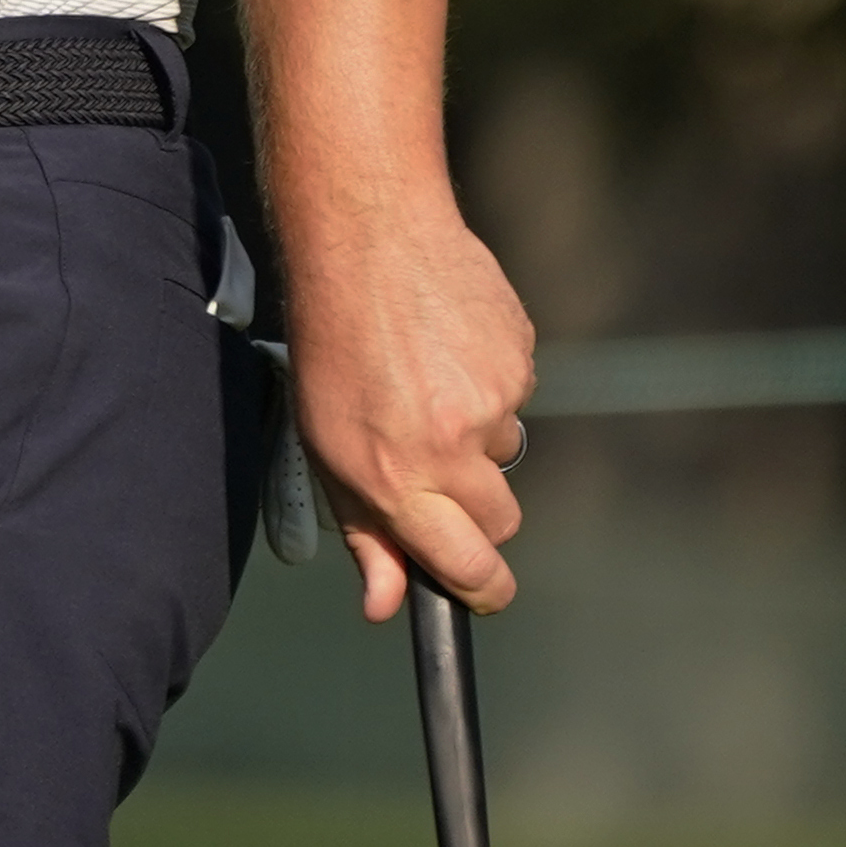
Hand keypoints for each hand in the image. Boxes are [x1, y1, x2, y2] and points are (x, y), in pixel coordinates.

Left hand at [285, 194, 534, 619]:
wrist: (367, 240)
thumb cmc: (331, 345)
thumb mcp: (325, 446)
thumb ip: (365, 533)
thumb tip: (386, 606)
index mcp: (396, 477)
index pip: (470, 566)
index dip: (482, 586)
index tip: (482, 587)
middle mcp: (450, 447)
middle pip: (501, 522)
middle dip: (477, 512)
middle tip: (436, 465)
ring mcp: (492, 403)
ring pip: (506, 455)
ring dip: (477, 438)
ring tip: (427, 383)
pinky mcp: (520, 360)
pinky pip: (516, 397)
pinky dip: (488, 383)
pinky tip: (447, 346)